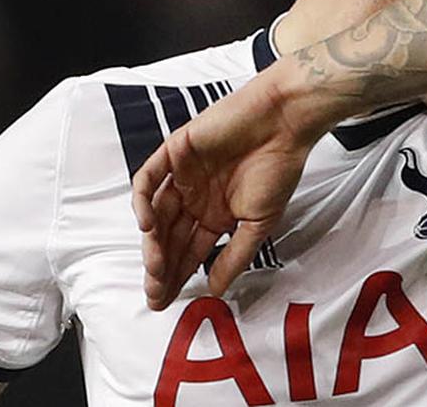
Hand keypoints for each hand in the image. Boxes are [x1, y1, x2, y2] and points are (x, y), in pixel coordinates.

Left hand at [132, 65, 331, 310]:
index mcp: (214, 214)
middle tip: (156, 292)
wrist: (282, 122)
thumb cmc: (277, 167)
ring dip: (152, 241)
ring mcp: (182, 175)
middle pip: (168, 237)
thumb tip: (216, 290)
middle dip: (160, 267)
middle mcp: (195, 197)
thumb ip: (235, 256)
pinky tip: (148, 225)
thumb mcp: (258, 223)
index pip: (188, 251)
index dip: (176, 277)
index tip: (165, 302)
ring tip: (155, 266)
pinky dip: (143, 201)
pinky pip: (149, 178)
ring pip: (156, 213)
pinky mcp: (174, 151)